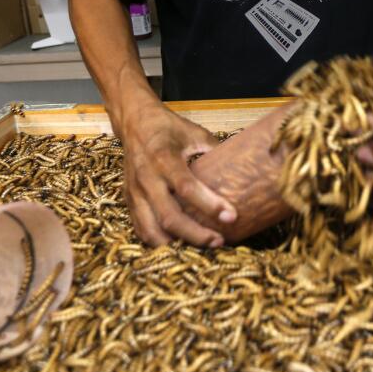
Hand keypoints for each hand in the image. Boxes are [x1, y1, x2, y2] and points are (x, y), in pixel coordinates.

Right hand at [120, 101, 234, 246]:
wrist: (134, 123)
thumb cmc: (168, 128)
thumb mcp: (194, 133)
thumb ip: (215, 151)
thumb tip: (244, 169)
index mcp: (163, 158)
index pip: (187, 187)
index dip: (209, 205)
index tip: (231, 216)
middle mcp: (146, 178)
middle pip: (169, 217)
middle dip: (196, 234)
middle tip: (220, 241)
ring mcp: (134, 193)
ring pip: (152, 230)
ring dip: (177, 244)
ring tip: (201, 248)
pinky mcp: (129, 201)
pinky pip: (142, 229)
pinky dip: (159, 242)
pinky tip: (179, 246)